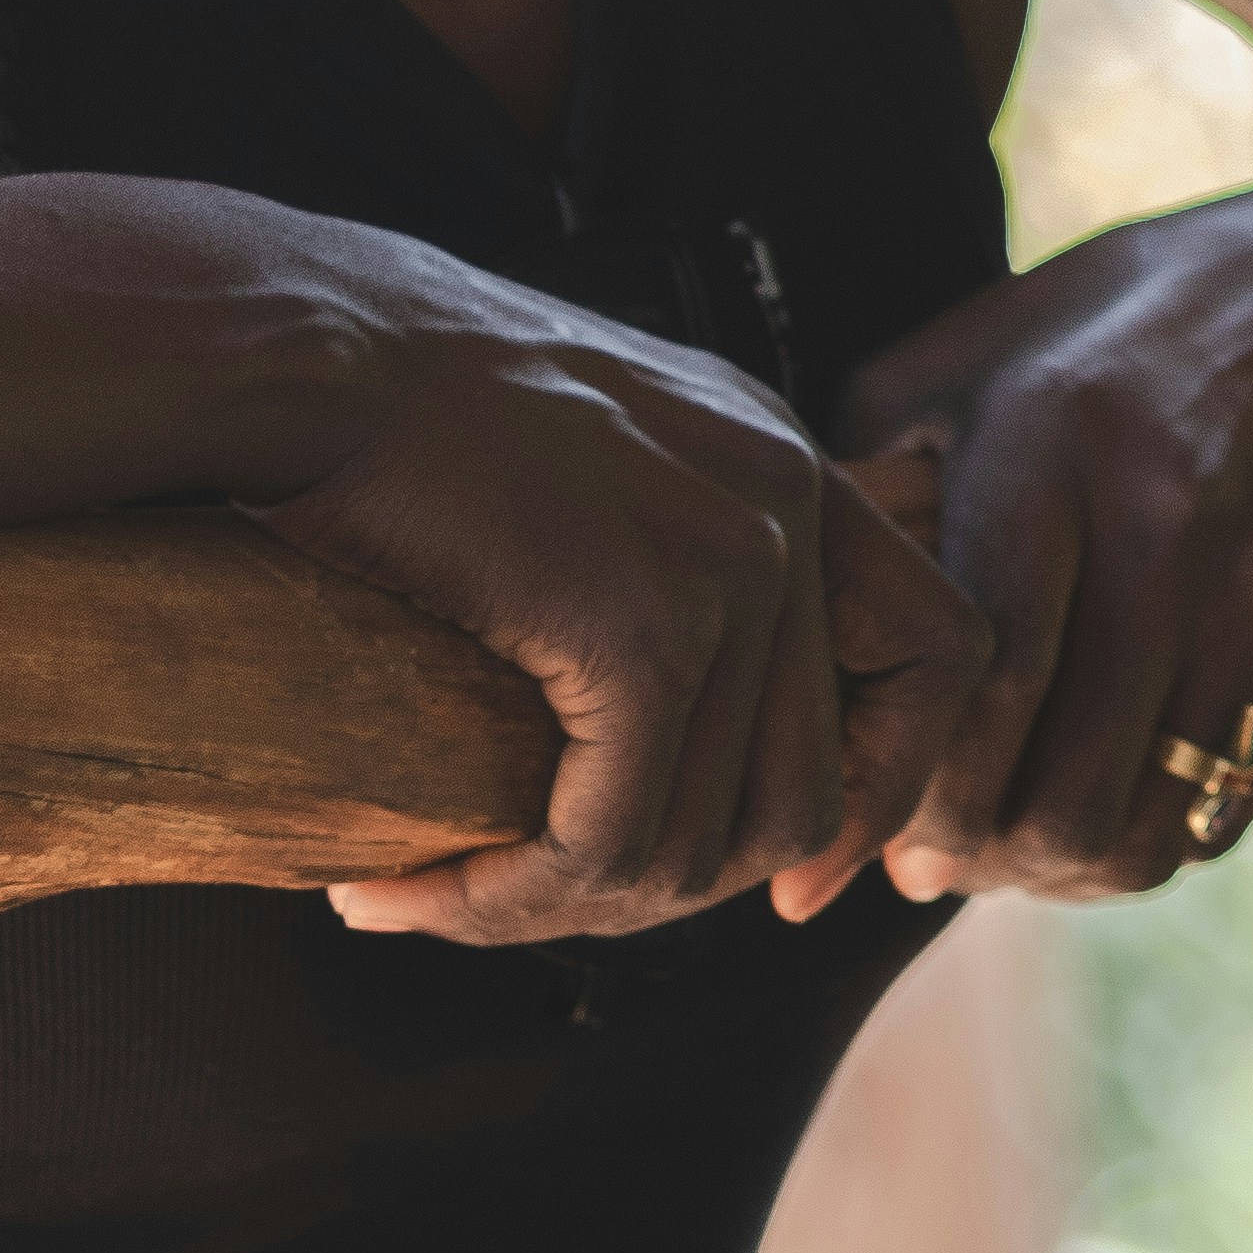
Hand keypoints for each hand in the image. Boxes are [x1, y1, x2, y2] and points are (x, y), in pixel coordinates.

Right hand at [242, 275, 992, 944]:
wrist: (309, 347)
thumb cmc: (390, 396)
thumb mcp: (581, 448)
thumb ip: (656, 547)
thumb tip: (652, 717)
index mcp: (780, 462)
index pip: (943, 652)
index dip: (890, 785)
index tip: (794, 880)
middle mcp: (784, 504)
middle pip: (810, 790)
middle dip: (676, 884)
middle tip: (534, 895)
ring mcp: (729, 565)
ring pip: (707, 841)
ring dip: (569, 906)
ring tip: (446, 897)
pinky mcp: (642, 629)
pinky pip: (613, 837)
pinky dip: (514, 897)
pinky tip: (417, 891)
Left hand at [836, 162, 1252, 901]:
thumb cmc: (1145, 317)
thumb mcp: (992, 339)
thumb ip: (880, 456)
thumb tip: (795, 597)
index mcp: (1051, 444)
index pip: (964, 681)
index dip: (890, 793)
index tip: (837, 845)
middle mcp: (1162, 532)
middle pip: (1051, 788)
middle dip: (966, 854)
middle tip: (924, 855)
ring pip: (1139, 829)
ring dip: (1055, 871)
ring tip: (1008, 850)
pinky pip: (1223, 811)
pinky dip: (1147, 845)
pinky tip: (1103, 815)